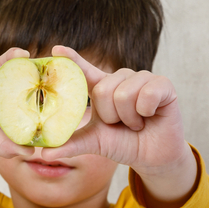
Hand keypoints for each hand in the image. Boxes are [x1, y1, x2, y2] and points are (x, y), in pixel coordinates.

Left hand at [39, 46, 191, 176]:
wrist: (152, 157)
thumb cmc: (123, 144)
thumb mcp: (94, 143)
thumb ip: (71, 144)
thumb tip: (44, 153)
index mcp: (102, 88)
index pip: (84, 70)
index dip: (72, 59)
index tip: (56, 50)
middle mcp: (121, 78)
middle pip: (104, 90)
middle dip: (111, 115)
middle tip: (121, 124)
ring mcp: (143, 79)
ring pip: (124, 93)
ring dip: (129, 118)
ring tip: (136, 122)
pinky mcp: (163, 84)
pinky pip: (147, 94)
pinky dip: (146, 112)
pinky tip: (150, 116)